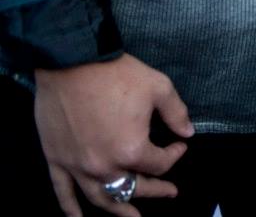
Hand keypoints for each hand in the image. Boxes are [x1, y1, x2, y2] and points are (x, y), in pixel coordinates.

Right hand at [33, 55, 192, 216]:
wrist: (71, 63)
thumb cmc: (117, 74)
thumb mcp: (159, 87)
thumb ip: (176, 113)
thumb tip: (188, 132)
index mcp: (131, 149)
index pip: (159, 163)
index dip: (175, 156)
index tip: (180, 145)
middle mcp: (104, 165)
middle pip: (133, 188)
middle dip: (154, 190)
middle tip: (169, 193)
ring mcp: (77, 167)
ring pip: (100, 198)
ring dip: (118, 210)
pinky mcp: (57, 161)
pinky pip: (62, 193)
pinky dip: (71, 209)